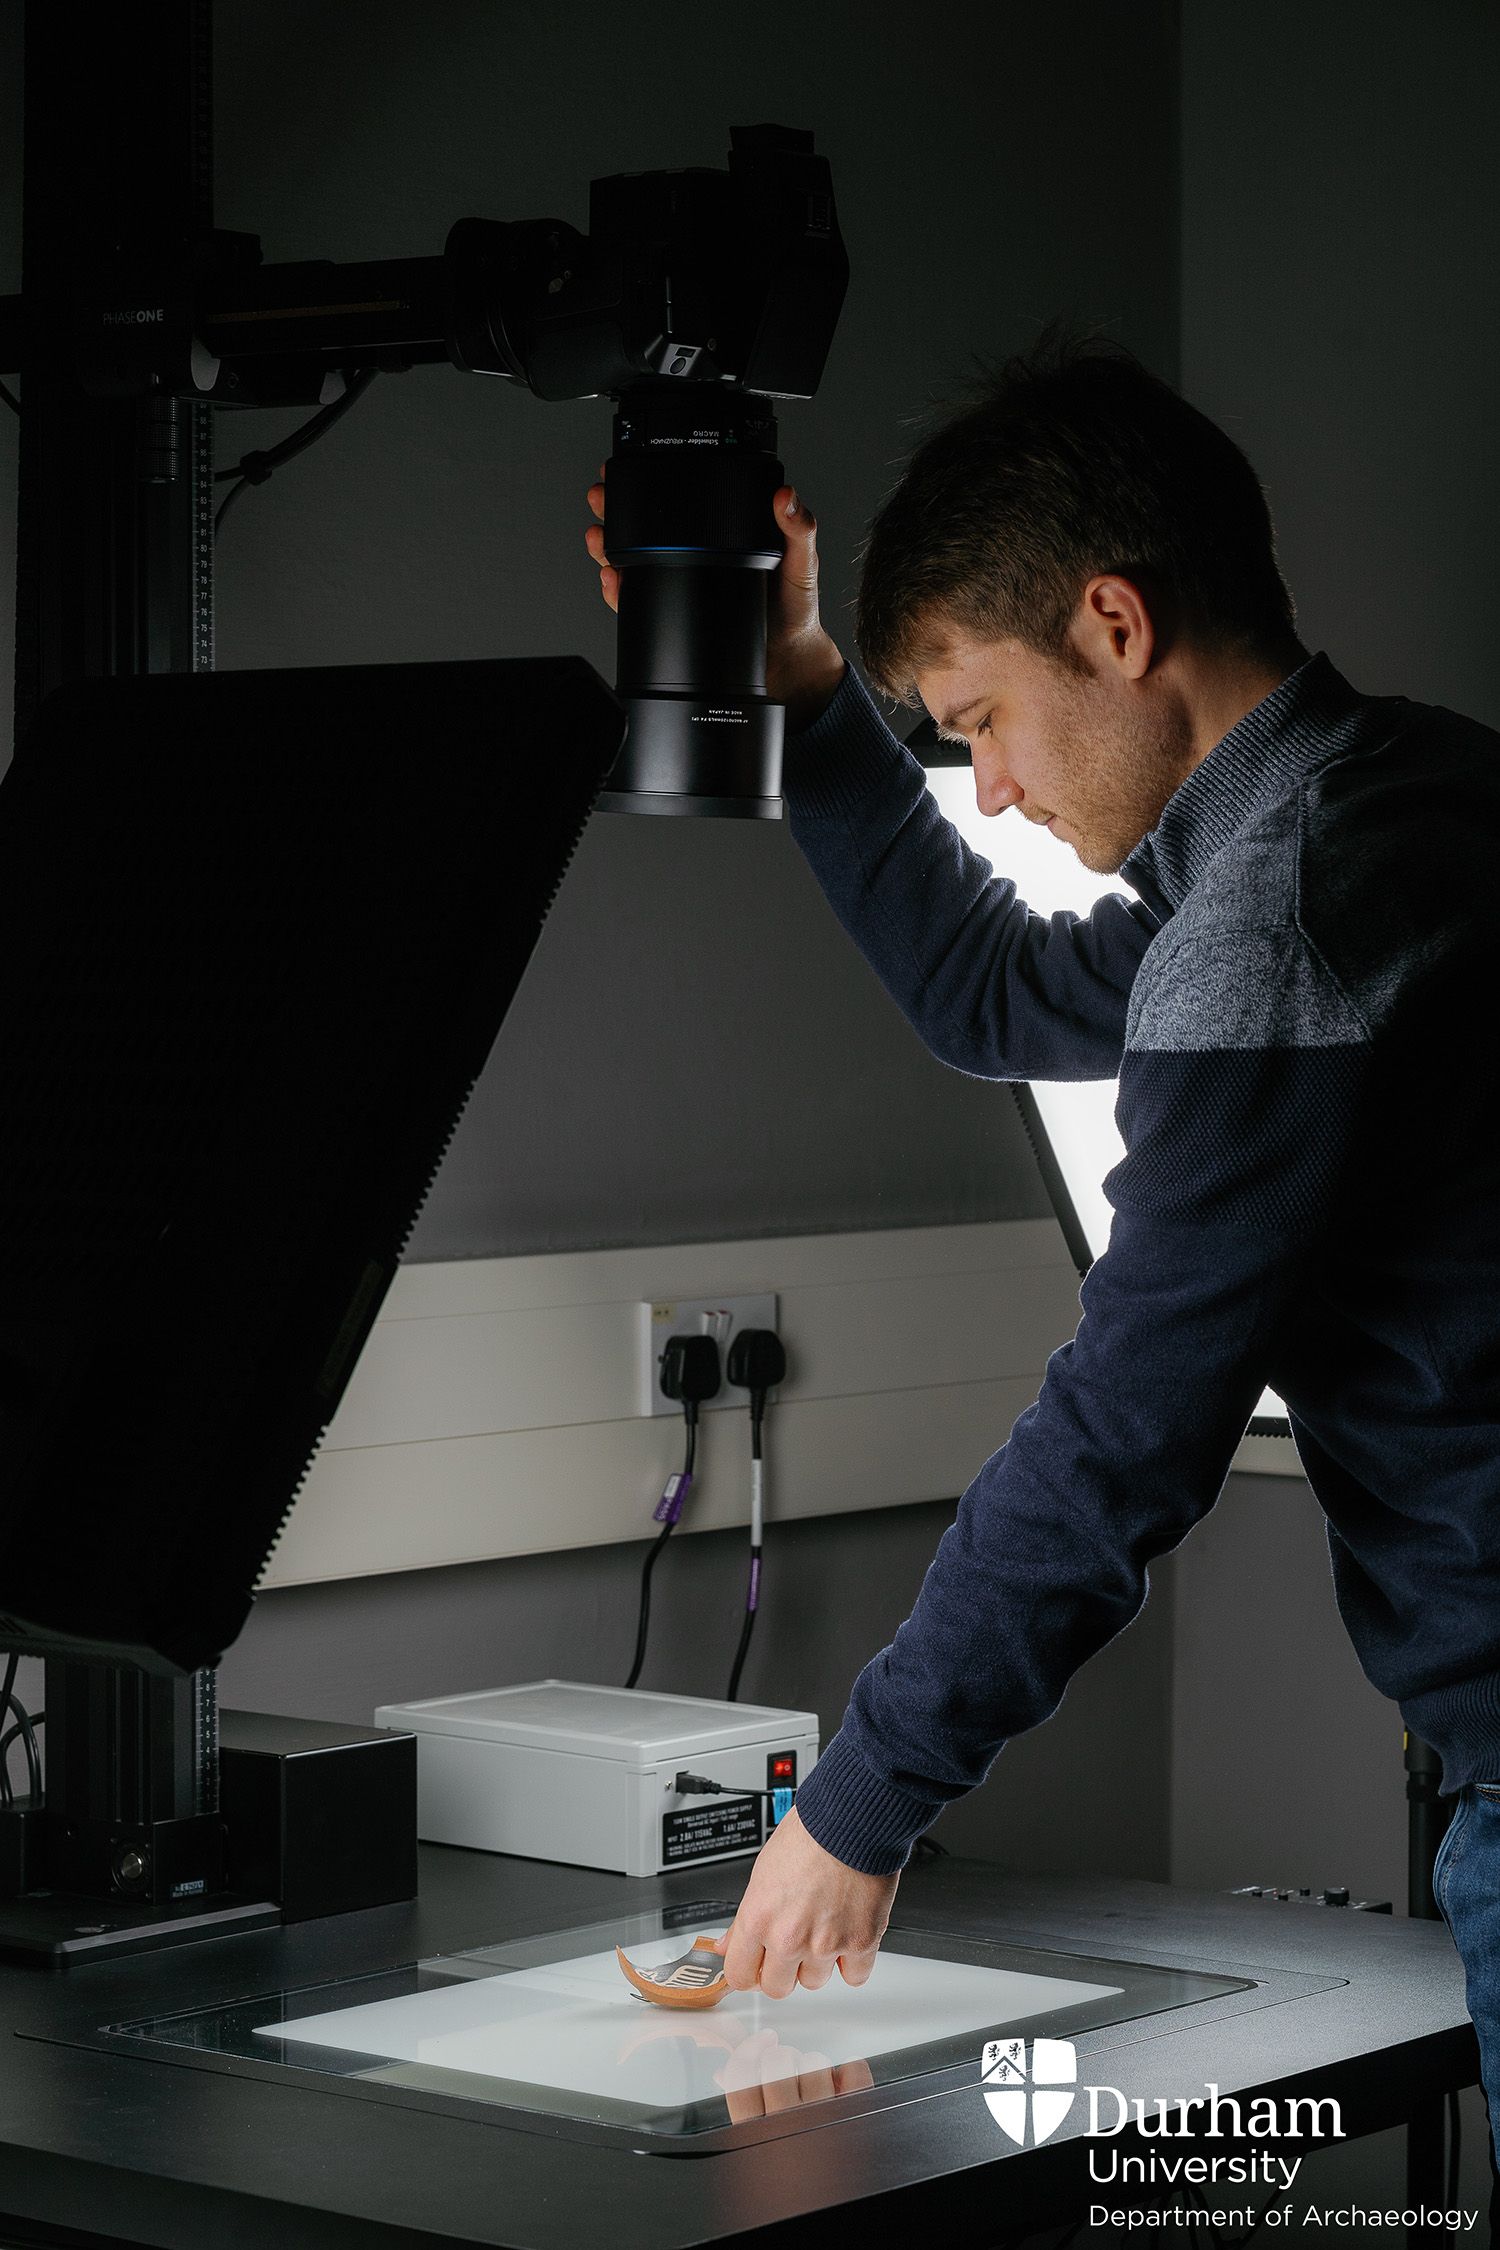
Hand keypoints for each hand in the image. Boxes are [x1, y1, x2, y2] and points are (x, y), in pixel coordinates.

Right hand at [583, 472, 845, 731]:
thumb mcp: (801, 561)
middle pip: (646, 526)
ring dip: (609, 546)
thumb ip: (798, 529)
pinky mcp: (673, 617)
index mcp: (723, 534)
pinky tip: (612, 579)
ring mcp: (682, 584)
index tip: (634, 465)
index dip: (656, 480)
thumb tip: (787, 498)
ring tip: (599, 536)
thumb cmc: (795, 608)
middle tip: (602, 495)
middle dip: (617, 509)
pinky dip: (620, 592)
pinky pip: (638, 602)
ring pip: (634, 560)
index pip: (684, 500)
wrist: (786, 660)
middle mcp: (697, 554)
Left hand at [708, 1803, 898, 1997]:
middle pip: (777, 1987)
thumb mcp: (762, 1873)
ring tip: (824, 1926)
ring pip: (815, 1981)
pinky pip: (854, 1976)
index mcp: (758, 1919)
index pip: (740, 1976)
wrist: (852, 1820)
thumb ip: (746, 1919)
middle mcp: (789, 1937)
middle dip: (783, 1971)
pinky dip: (853, 1961)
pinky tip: (847, 1933)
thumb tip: (729, 1944)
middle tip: (792, 1946)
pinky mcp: (860, 1944)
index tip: (755, 1966)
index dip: (748, 1972)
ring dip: (818, 1962)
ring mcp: (825, 1944)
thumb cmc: (810, 1835)